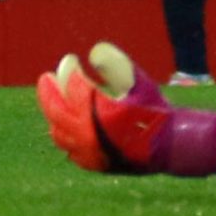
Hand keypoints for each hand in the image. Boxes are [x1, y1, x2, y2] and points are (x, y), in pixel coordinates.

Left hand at [36, 43, 215, 175]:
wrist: (169, 146)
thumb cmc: (154, 110)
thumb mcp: (139, 82)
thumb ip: (116, 63)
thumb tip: (93, 52)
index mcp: (99, 113)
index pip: (74, 86)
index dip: (70, 69)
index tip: (70, 60)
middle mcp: (88, 134)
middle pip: (55, 110)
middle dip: (48, 92)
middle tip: (46, 78)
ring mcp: (88, 152)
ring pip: (58, 131)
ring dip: (54, 113)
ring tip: (56, 100)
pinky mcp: (92, 164)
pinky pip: (69, 148)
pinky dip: (64, 133)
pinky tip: (68, 125)